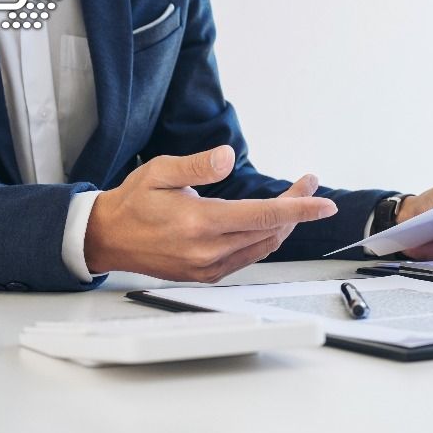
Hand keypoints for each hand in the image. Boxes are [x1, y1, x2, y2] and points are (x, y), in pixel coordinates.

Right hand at [84, 145, 337, 281]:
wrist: (107, 238)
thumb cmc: (133, 202)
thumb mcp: (160, 171)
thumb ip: (197, 164)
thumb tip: (228, 157)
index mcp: (200, 223)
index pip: (264, 216)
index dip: (300, 209)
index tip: (325, 204)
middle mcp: (208, 251)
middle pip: (270, 230)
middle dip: (296, 208)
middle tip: (308, 185)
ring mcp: (208, 267)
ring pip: (263, 246)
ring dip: (284, 224)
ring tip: (296, 199)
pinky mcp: (206, 275)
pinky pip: (248, 257)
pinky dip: (266, 239)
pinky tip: (271, 222)